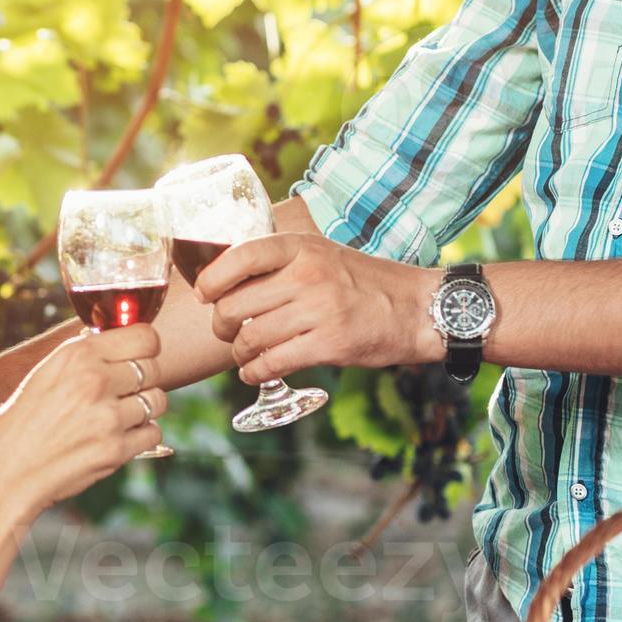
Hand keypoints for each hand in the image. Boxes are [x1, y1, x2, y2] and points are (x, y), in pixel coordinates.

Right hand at [0, 325, 166, 514]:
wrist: (6, 471)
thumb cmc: (23, 422)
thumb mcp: (46, 373)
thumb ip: (85, 355)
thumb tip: (119, 340)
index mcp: (77, 354)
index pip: (145, 336)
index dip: (146, 348)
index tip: (138, 357)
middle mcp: (94, 381)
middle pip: (154, 369)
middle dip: (143, 381)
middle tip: (122, 394)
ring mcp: (107, 417)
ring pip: (157, 401)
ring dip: (144, 409)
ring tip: (117, 417)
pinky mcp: (115, 450)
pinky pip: (153, 433)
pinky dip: (140, 436)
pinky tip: (116, 438)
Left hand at [196, 233, 432, 383]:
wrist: (416, 308)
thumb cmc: (364, 283)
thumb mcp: (323, 255)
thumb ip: (281, 264)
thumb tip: (227, 284)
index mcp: (302, 248)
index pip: (240, 256)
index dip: (212, 278)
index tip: (204, 293)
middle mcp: (308, 276)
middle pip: (235, 304)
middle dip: (221, 325)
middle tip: (225, 332)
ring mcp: (320, 311)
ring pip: (251, 337)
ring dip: (239, 353)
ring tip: (245, 354)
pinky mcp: (330, 345)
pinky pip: (273, 363)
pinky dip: (255, 373)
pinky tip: (256, 372)